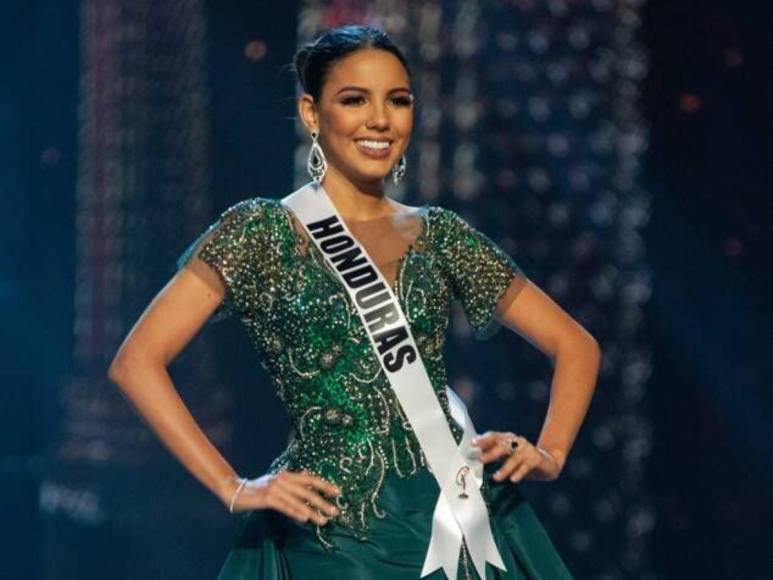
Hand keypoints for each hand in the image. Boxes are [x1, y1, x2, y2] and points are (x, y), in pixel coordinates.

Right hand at [222, 469, 340, 525]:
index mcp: (288, 475)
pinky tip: (304, 518)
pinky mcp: (267, 498)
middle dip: (323, 502)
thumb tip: (308, 474)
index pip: (310, 479)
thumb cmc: (259, 486)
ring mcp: (275, 489)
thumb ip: (293, 479)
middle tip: (335, 511)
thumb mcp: (277, 480)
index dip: (325, 485)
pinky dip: (295, 512)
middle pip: (307, 491)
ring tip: (323, 520)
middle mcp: (283, 480)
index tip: (338, 492)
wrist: (236, 489)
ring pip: (298, 501)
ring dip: (312, 512)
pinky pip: (284, 506)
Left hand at [471, 431, 561, 482]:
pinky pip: (526, 466)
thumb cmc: (521, 460)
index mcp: (508, 439)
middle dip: (491, 452)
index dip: (484, 439)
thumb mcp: (506, 455)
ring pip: (514, 458)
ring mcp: (527, 450)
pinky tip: (513, 479)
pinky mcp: (536, 459)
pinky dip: (519, 472)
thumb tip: (474, 452)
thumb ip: (492, 452)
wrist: (547, 462)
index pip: (494, 436)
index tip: (473, 444)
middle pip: (503, 445)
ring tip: (495, 478)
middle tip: (481, 459)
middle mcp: (517, 442)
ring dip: (504, 468)